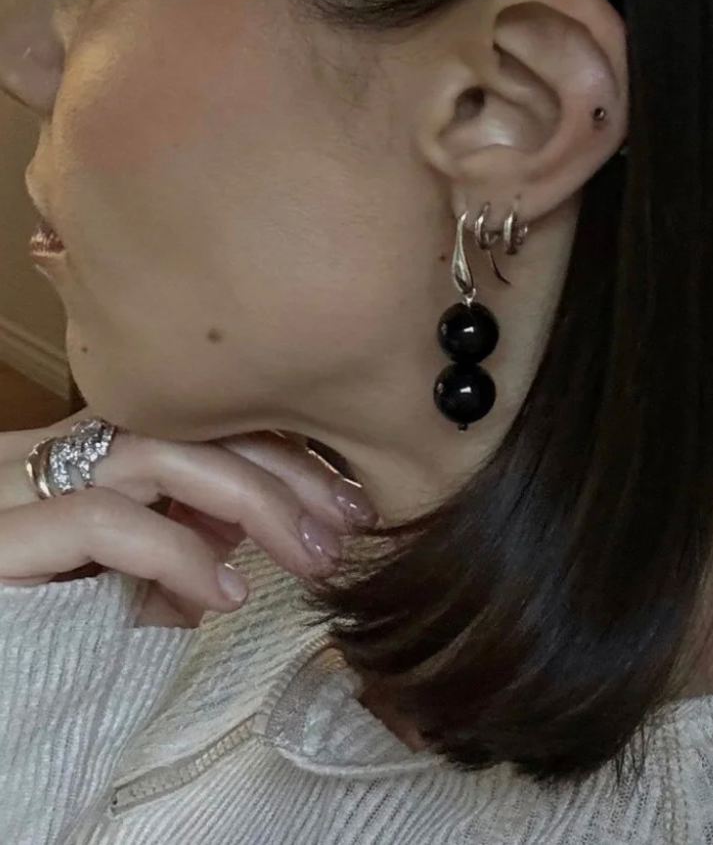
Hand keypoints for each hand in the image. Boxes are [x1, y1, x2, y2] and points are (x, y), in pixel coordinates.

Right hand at [0, 409, 376, 627]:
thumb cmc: (15, 621)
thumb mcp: (104, 589)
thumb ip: (162, 562)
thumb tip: (225, 566)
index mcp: (89, 455)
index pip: (200, 422)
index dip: (282, 452)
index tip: (346, 497)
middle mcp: (56, 450)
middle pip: (192, 424)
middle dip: (285, 468)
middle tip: (348, 521)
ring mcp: (22, 482)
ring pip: (157, 452)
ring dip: (252, 500)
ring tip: (309, 555)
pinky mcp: (0, 533)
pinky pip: (102, 520)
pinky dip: (177, 551)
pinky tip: (225, 593)